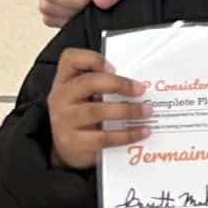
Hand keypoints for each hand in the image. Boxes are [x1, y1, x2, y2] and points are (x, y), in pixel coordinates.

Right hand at [47, 48, 148, 169]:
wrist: (65, 148)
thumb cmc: (83, 113)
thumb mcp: (87, 94)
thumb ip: (104, 84)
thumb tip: (139, 84)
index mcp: (65, 80)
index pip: (70, 59)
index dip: (93, 59)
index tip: (114, 67)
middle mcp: (61, 97)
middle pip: (88, 83)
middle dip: (118, 84)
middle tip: (141, 89)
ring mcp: (65, 120)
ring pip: (96, 111)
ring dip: (127, 110)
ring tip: (147, 111)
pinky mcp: (73, 143)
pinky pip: (103, 138)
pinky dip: (127, 135)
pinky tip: (143, 131)